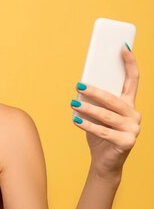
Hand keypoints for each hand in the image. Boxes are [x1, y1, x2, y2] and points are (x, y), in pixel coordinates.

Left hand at [71, 45, 140, 178]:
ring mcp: (133, 129)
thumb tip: (81, 86)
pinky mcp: (127, 142)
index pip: (133, 79)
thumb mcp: (97, 114)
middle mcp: (135, 115)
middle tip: (78, 86)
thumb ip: (94, 100)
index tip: (122, 46)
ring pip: (107, 115)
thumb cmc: (99, 133)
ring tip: (72, 104)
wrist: (105, 161)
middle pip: (114, 99)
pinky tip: (75, 120)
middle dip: (95, 91)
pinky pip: (103, 131)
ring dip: (87, 109)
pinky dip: (87, 125)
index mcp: (129, 104)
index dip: (129, 62)